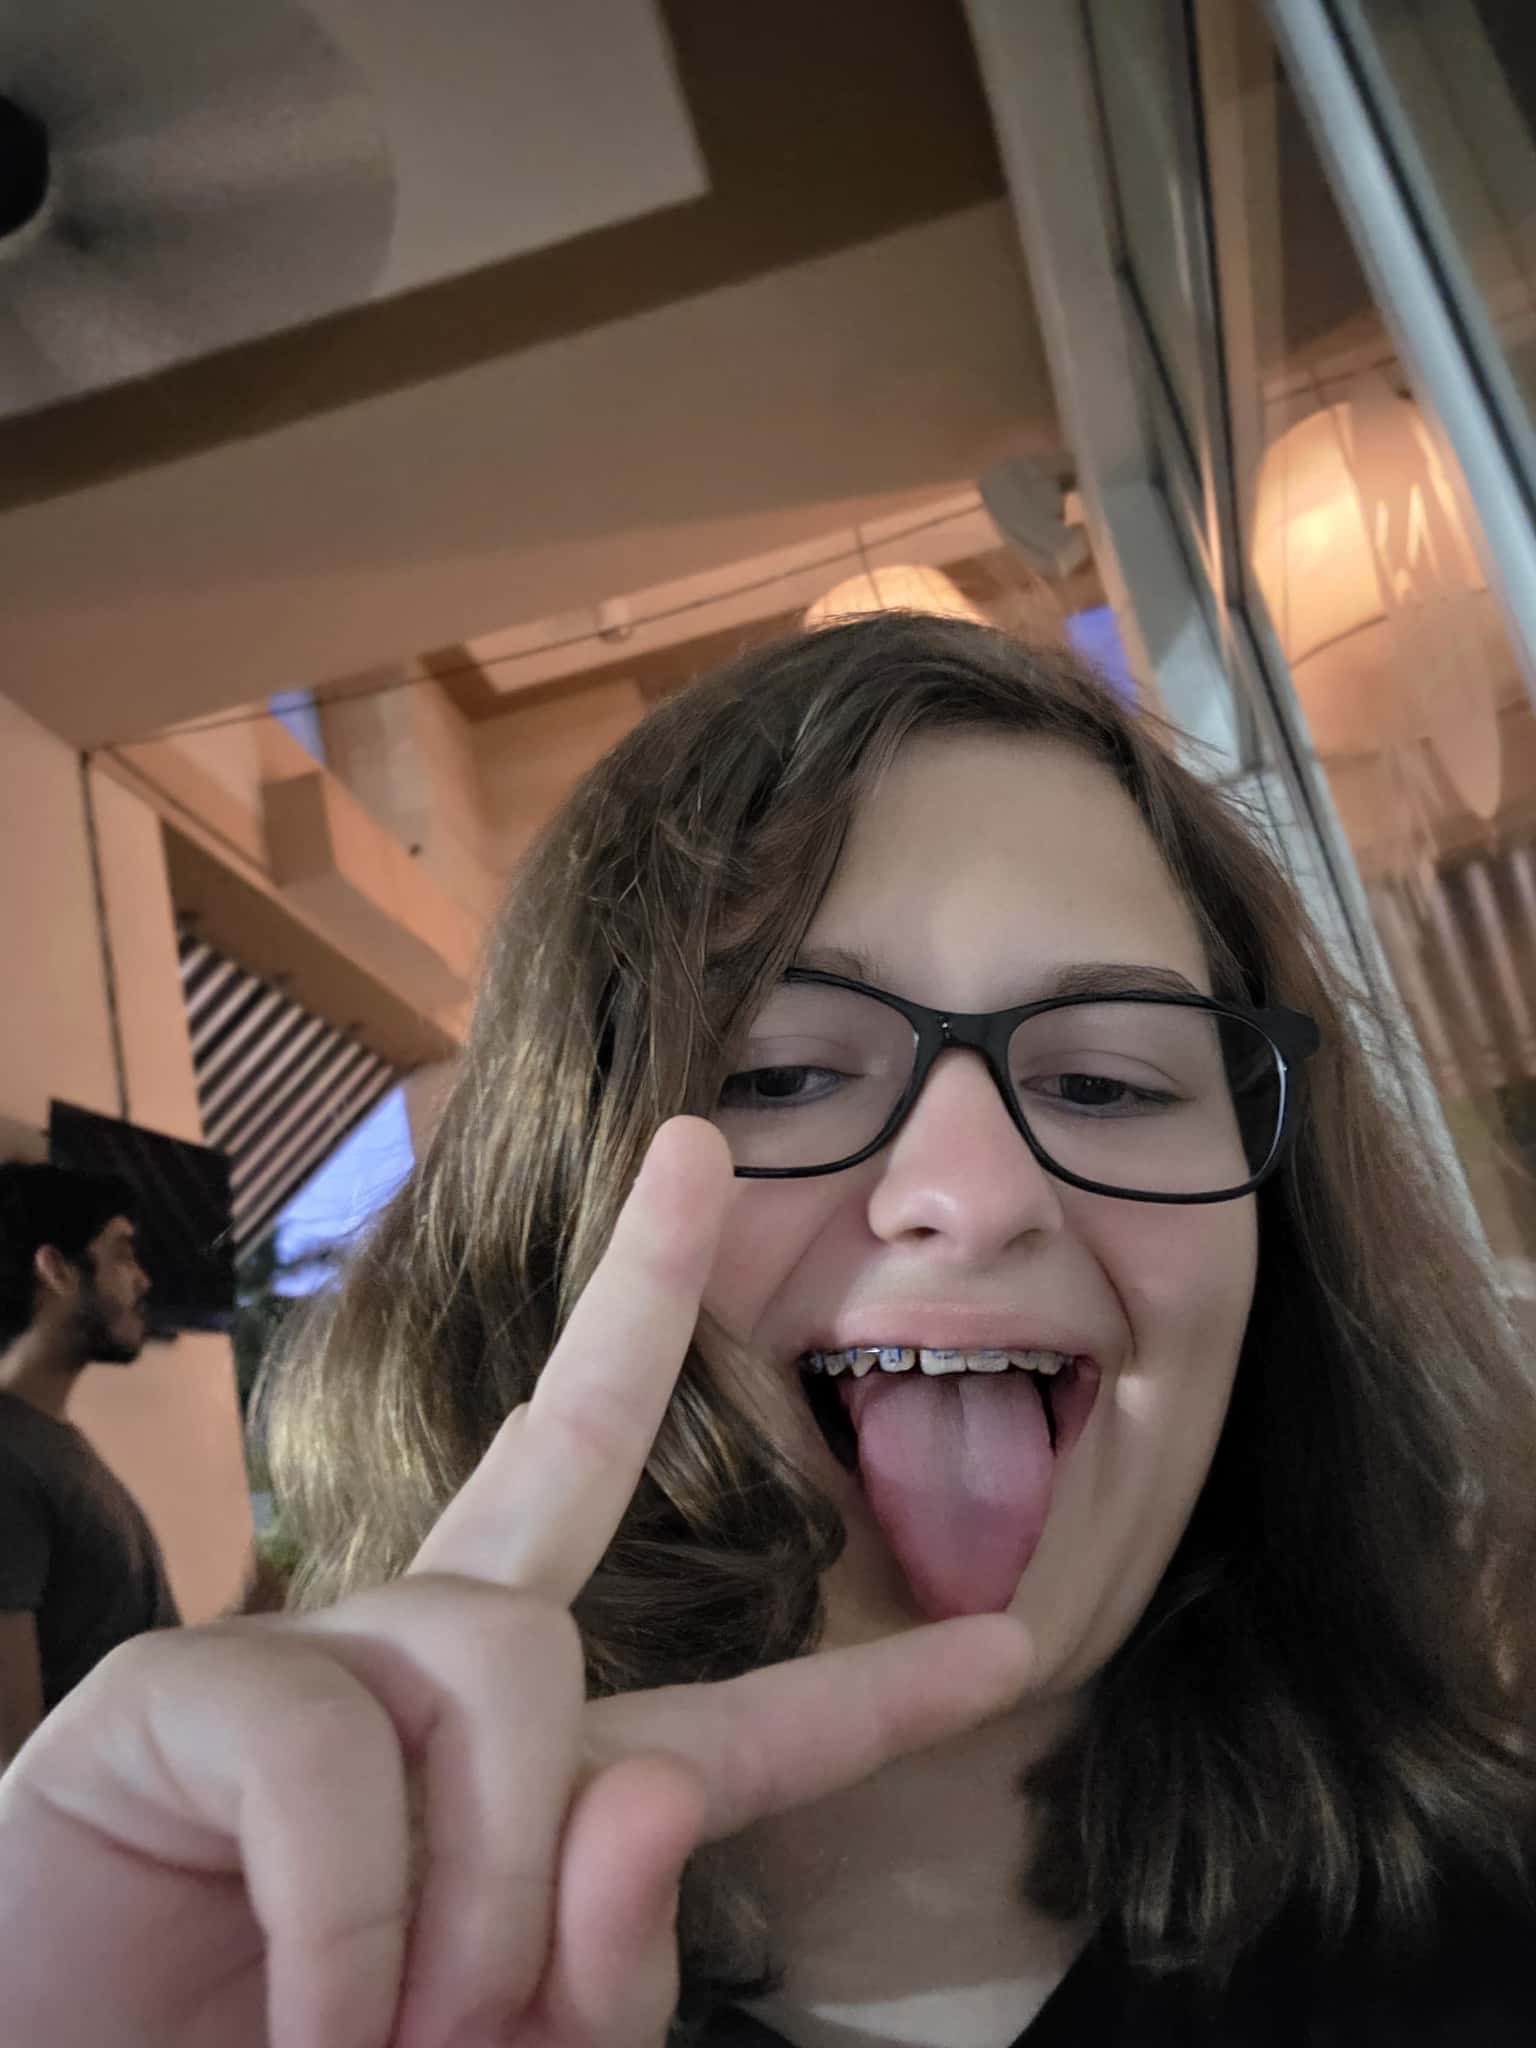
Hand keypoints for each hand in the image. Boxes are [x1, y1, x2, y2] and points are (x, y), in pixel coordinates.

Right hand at [0, 1120, 1032, 2047]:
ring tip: (399, 2038)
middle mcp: (412, 1687)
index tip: (1009, 1644)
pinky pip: (332, 1744)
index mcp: (516, 1793)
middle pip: (559, 1450)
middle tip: (700, 1153)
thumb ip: (598, 1974)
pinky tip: (315, 2011)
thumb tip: (646, 1793)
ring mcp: (294, 1669)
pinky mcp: (172, 1696)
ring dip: (485, 1883)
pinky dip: (356, 1918)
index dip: (870, 1698)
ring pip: (502, 1662)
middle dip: (639, 1292)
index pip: (725, 1732)